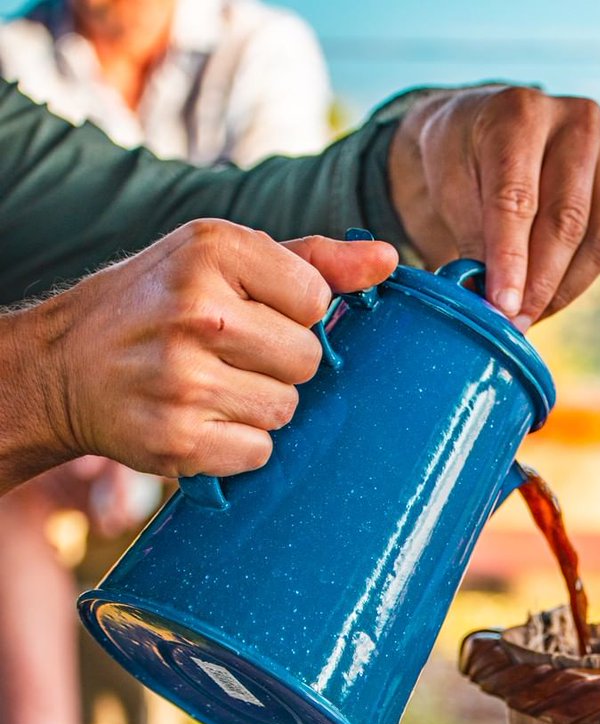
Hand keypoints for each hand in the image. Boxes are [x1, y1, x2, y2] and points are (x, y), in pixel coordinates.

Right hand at [22, 219, 396, 481]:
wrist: (67, 365)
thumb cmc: (159, 304)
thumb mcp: (222, 259)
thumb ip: (313, 259)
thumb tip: (389, 261)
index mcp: (213, 250)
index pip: (318, 299)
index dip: (295, 313)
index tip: (254, 312)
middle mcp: (197, 311)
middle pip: (308, 360)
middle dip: (280, 363)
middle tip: (230, 355)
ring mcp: (184, 380)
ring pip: (287, 410)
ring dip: (261, 406)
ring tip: (213, 386)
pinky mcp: (178, 441)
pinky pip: (259, 453)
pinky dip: (238, 445)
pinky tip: (201, 420)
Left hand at [389, 86, 599, 329]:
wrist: (484, 130)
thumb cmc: (461, 161)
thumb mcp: (449, 189)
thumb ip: (474, 240)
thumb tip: (495, 304)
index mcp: (518, 113)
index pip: (517, 198)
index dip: (509, 260)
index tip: (501, 307)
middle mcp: (573, 122)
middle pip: (565, 220)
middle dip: (538, 284)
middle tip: (513, 325)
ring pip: (596, 238)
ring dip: (560, 289)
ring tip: (526, 318)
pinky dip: (575, 282)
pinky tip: (545, 301)